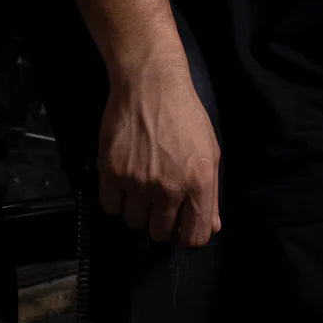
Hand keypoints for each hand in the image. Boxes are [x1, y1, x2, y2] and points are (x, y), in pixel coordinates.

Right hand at [98, 58, 221, 248]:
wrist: (150, 84)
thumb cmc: (184, 115)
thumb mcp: (210, 152)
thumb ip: (211, 194)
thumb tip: (212, 226)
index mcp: (198, 183)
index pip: (195, 237)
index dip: (189, 236)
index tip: (183, 227)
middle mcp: (168, 187)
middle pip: (160, 234)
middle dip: (162, 224)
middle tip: (161, 204)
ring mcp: (137, 181)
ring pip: (134, 222)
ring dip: (138, 211)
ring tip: (142, 188)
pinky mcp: (111, 171)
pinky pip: (110, 207)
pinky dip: (116, 200)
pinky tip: (124, 183)